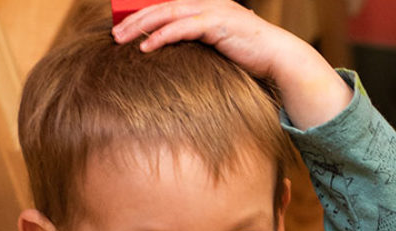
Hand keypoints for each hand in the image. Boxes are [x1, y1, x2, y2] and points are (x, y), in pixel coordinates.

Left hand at [112, 0, 351, 129]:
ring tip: (123, 39)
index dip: (143, 14)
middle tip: (115, 34)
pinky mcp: (219, 24)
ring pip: (168, 13)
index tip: (123, 29)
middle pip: (162, 6)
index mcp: (207, 7)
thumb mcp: (218, 49)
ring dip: (143, 26)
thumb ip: (198, 46)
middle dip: (135, 19)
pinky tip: (147, 48)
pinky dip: (163, 36)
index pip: (167, 6)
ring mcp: (214, 11)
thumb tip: (175, 60)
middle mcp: (209, 3)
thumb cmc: (250, 58)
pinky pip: (183, 28)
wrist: (280, 60)